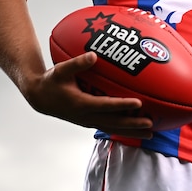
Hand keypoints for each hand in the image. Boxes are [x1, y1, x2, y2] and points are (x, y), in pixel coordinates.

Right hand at [22, 52, 153, 138]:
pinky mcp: (89, 121)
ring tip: (150, 135)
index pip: (106, 105)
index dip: (122, 105)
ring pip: (113, 128)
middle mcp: (86, 116)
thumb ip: (77, 63)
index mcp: (81, 103)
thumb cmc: (51, 81)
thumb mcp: (61, 70)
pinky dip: (123, 129)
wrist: (40, 97)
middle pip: (113, 122)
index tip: (138, 103)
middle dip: (132, 124)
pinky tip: (137, 129)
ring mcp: (88, 121)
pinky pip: (109, 127)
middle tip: (150, 124)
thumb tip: (94, 55)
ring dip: (131, 132)